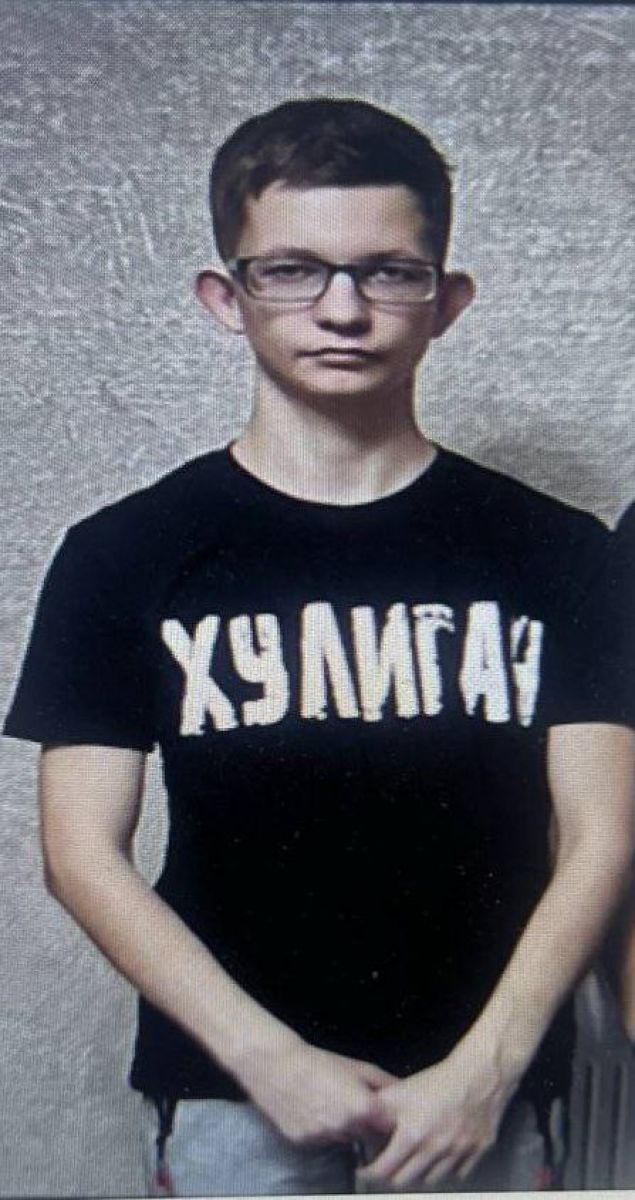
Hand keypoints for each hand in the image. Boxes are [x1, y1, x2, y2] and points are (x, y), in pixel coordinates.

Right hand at [236, 1035, 394, 1146]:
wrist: (276, 1065)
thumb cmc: (318, 1062)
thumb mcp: (357, 1066)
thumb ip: (385, 1082)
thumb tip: (404, 1091)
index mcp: (363, 1108)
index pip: (389, 1128)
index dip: (387, 1121)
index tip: (383, 1113)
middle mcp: (346, 1127)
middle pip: (366, 1137)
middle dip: (365, 1125)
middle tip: (354, 1105)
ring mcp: (324, 1137)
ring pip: (343, 1139)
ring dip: (343, 1128)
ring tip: (331, 1104)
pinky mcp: (304, 1143)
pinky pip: (321, 1140)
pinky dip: (321, 1130)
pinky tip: (313, 1110)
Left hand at [356, 1051, 515, 1189]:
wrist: (478, 1071)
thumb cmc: (441, 1080)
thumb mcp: (402, 1090)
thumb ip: (380, 1110)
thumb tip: (362, 1120)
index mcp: (413, 1134)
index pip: (385, 1169)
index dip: (370, 1172)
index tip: (366, 1170)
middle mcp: (436, 1149)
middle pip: (405, 1181)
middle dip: (391, 1177)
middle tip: (387, 1168)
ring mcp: (458, 1153)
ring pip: (431, 1181)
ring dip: (418, 1176)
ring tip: (411, 1164)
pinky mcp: (477, 1151)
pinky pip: (458, 1174)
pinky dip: (446, 1171)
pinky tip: (439, 1159)